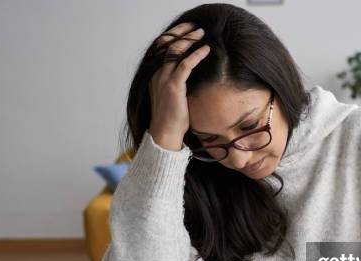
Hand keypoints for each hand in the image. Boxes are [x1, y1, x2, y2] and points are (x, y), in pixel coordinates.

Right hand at [148, 22, 210, 150]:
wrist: (165, 134)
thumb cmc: (172, 119)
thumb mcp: (172, 97)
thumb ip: (176, 83)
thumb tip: (189, 75)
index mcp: (154, 76)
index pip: (161, 48)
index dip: (173, 36)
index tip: (186, 30)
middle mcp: (156, 74)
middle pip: (167, 44)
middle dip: (182, 32)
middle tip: (196, 27)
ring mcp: (163, 79)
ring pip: (175, 50)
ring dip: (189, 39)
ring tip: (201, 33)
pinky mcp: (174, 86)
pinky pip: (186, 64)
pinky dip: (197, 54)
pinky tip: (206, 50)